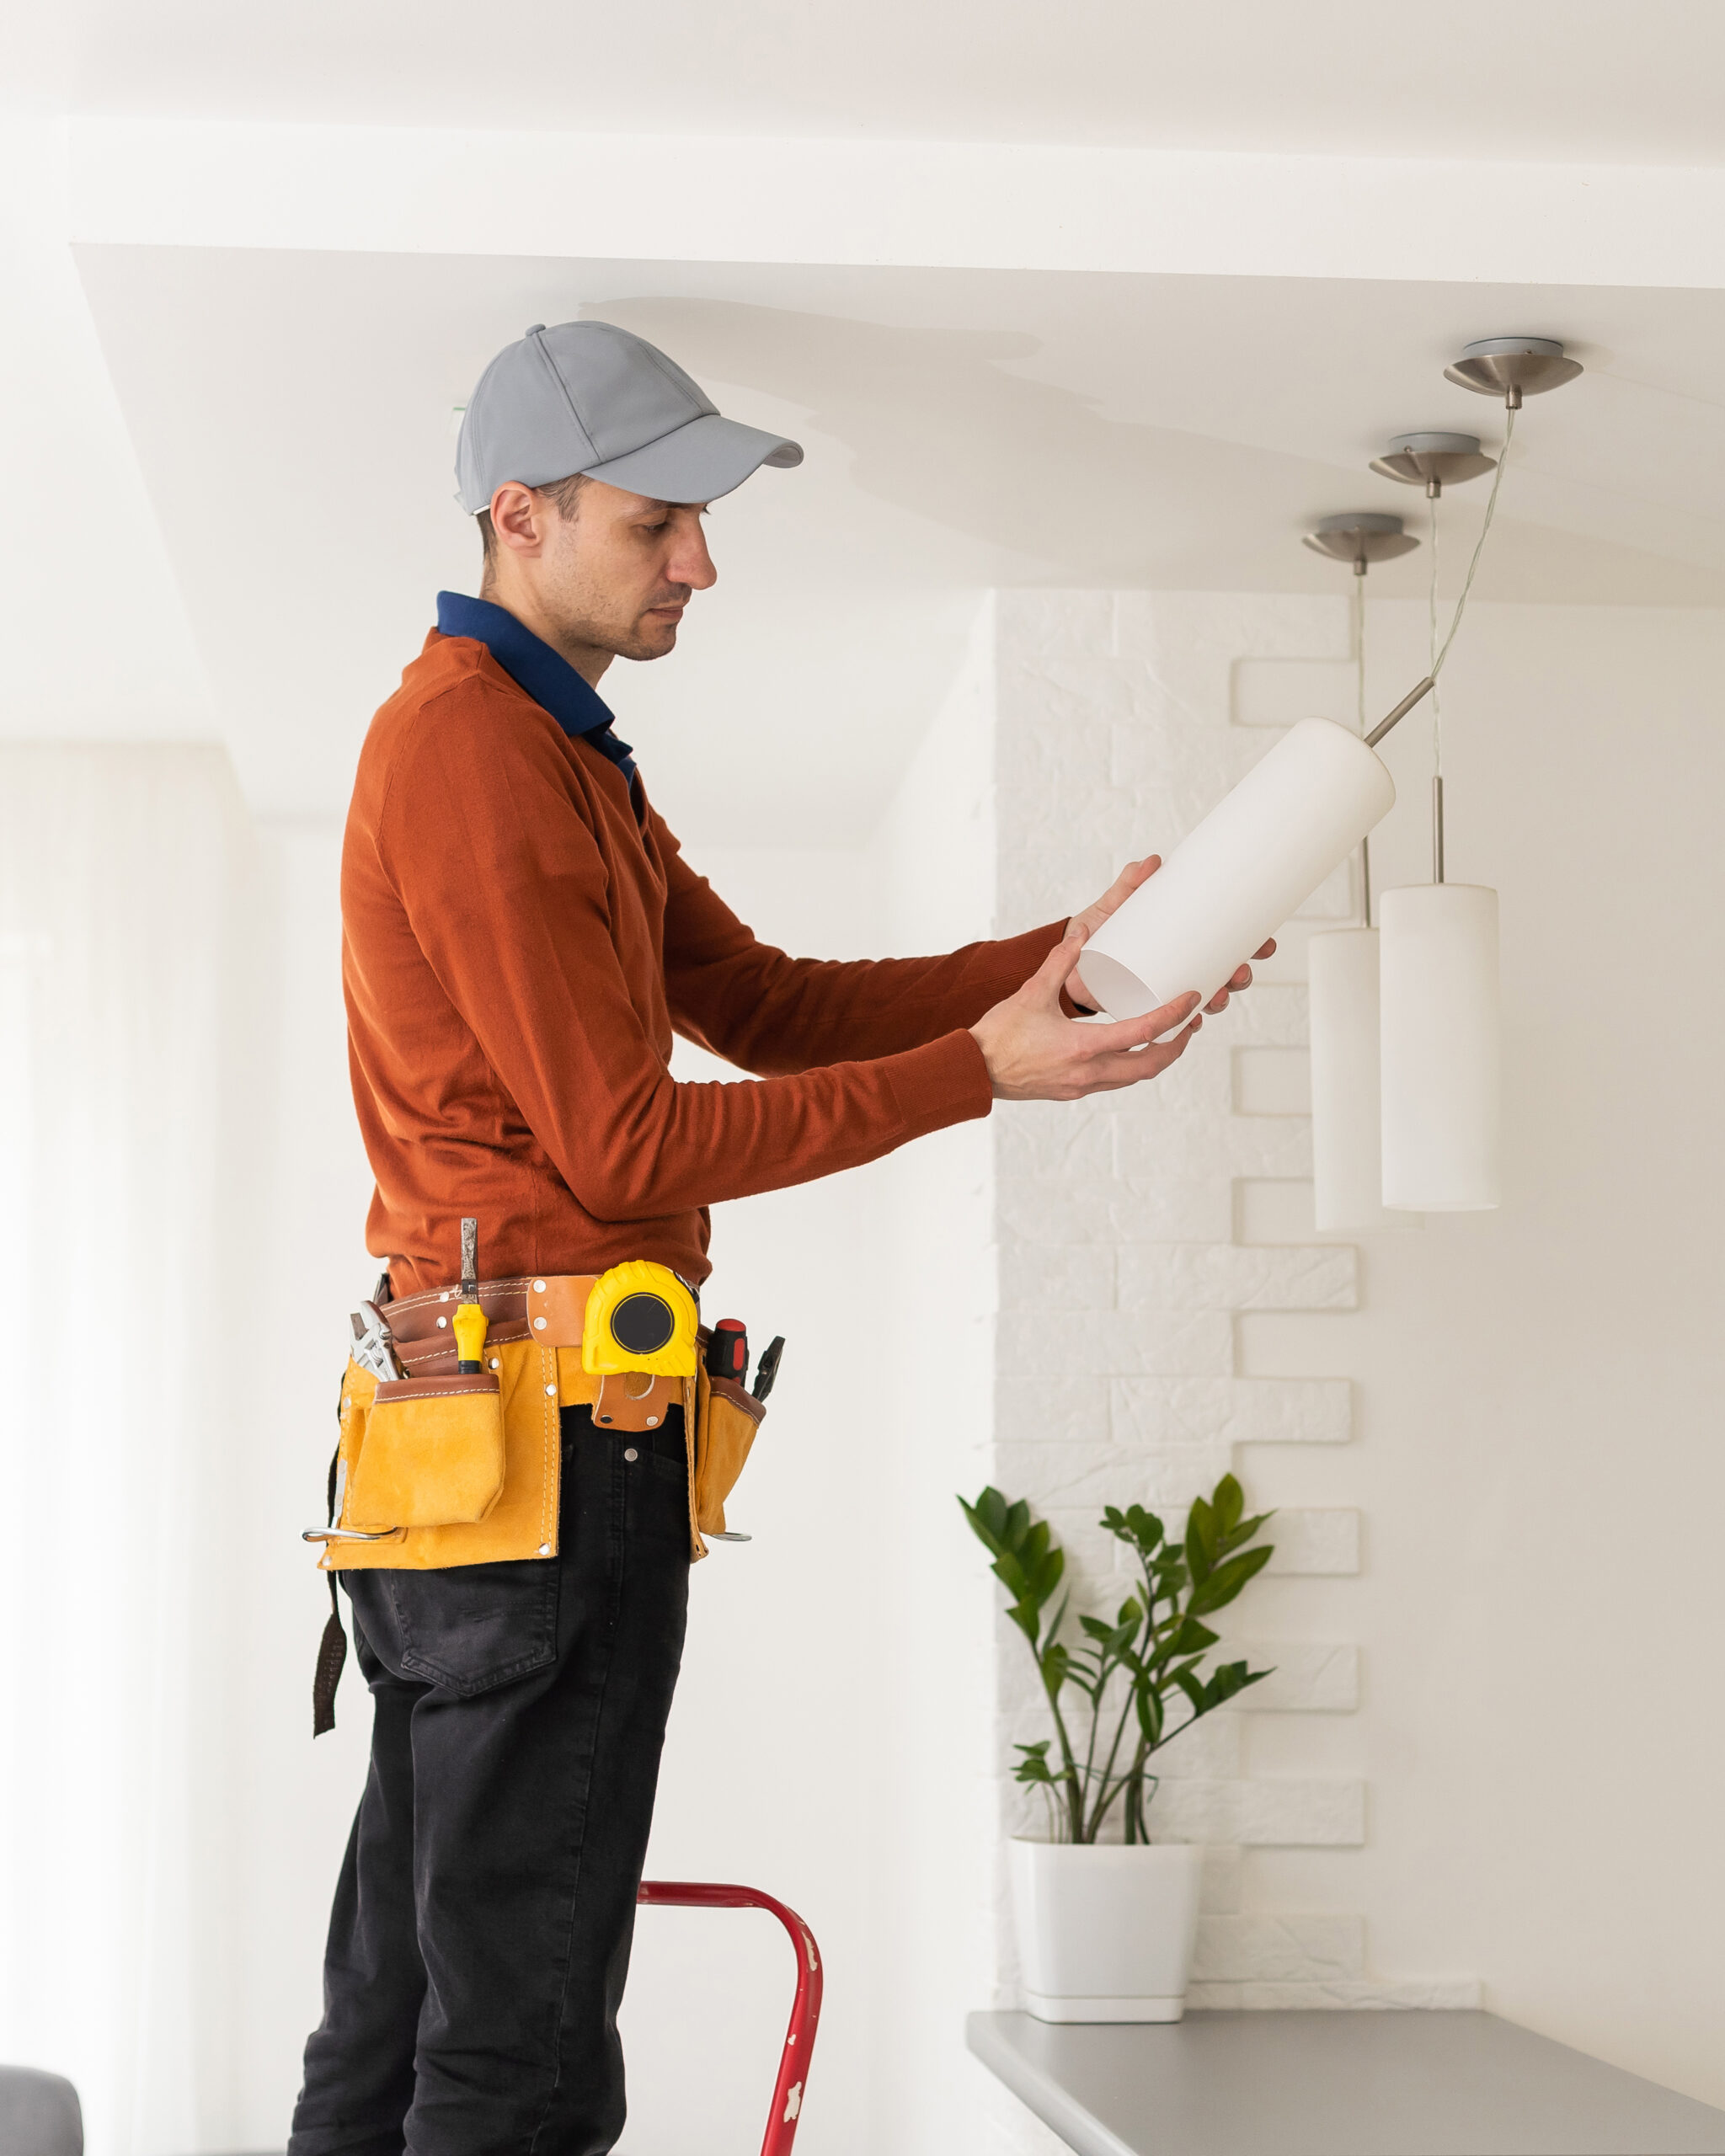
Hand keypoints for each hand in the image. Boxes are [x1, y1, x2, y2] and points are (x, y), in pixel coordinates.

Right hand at [971, 937, 1201, 1101]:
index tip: (1191, 1001)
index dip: (1173, 1016)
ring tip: (1167, 1038)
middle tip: (1190, 1026)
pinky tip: (1129, 1050)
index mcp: (1082, 1046)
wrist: (973, 1071)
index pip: (1142, 1032)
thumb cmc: (999, 1035)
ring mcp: (1081, 1086)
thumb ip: (1059, 962)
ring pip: (1134, 1077)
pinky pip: (1113, 1082)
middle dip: (1176, 1046)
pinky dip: (1130, 1066)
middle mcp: (1087, 1071)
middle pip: (1150, 1065)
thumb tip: (1081, 935)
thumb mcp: (1031, 992)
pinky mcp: (1072, 1092)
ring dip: (1155, 1059)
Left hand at [1065, 856, 1275, 1014]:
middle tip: (1240, 972)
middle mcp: (1180, 968)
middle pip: (1224, 975)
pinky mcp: (1147, 1009)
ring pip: (1204, 999)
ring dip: (1218, 1001)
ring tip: (1216, 998)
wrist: (1063, 963)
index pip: (1226, 946)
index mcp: (1181, 942)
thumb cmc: (1094, 932)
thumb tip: (1151, 861)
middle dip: (1240, 977)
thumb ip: (1129, 884)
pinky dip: (1185, 1023)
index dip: (1252, 947)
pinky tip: (1191, 1023)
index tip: (1266, 943)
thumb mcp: (1113, 907)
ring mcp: (1166, 991)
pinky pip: (1174, 1021)